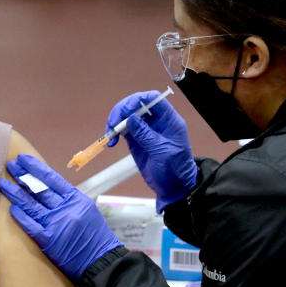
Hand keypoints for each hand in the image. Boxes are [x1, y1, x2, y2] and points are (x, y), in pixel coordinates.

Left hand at [0, 154, 122, 279]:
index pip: (52, 178)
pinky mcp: (50, 241)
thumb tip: (47, 187)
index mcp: (76, 199)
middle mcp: (66, 209)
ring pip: (31, 205)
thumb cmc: (95, 237)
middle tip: (10, 165)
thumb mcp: (86, 210)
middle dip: (22, 176)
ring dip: (15, 193)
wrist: (102, 262)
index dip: (35, 167)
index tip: (22, 159)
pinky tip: (11, 209)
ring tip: (3, 184)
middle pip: (39, 189)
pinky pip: (31, 225)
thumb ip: (68, 199)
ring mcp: (57, 224)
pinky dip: (21, 216)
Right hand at [106, 91, 197, 210]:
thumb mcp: (162, 152)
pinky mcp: (136, 140)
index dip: (137, 100)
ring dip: (115, 122)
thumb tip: (130, 118)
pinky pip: (123, 129)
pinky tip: (111, 141)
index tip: (125, 111)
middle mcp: (156, 121)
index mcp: (169, 120)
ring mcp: (145, 130)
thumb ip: (146, 135)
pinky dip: (114, 133)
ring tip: (110, 135)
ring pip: (127, 116)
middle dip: (122, 110)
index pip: (153, 99)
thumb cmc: (175, 170)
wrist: (173, 188)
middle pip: (136, 105)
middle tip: (113, 123)